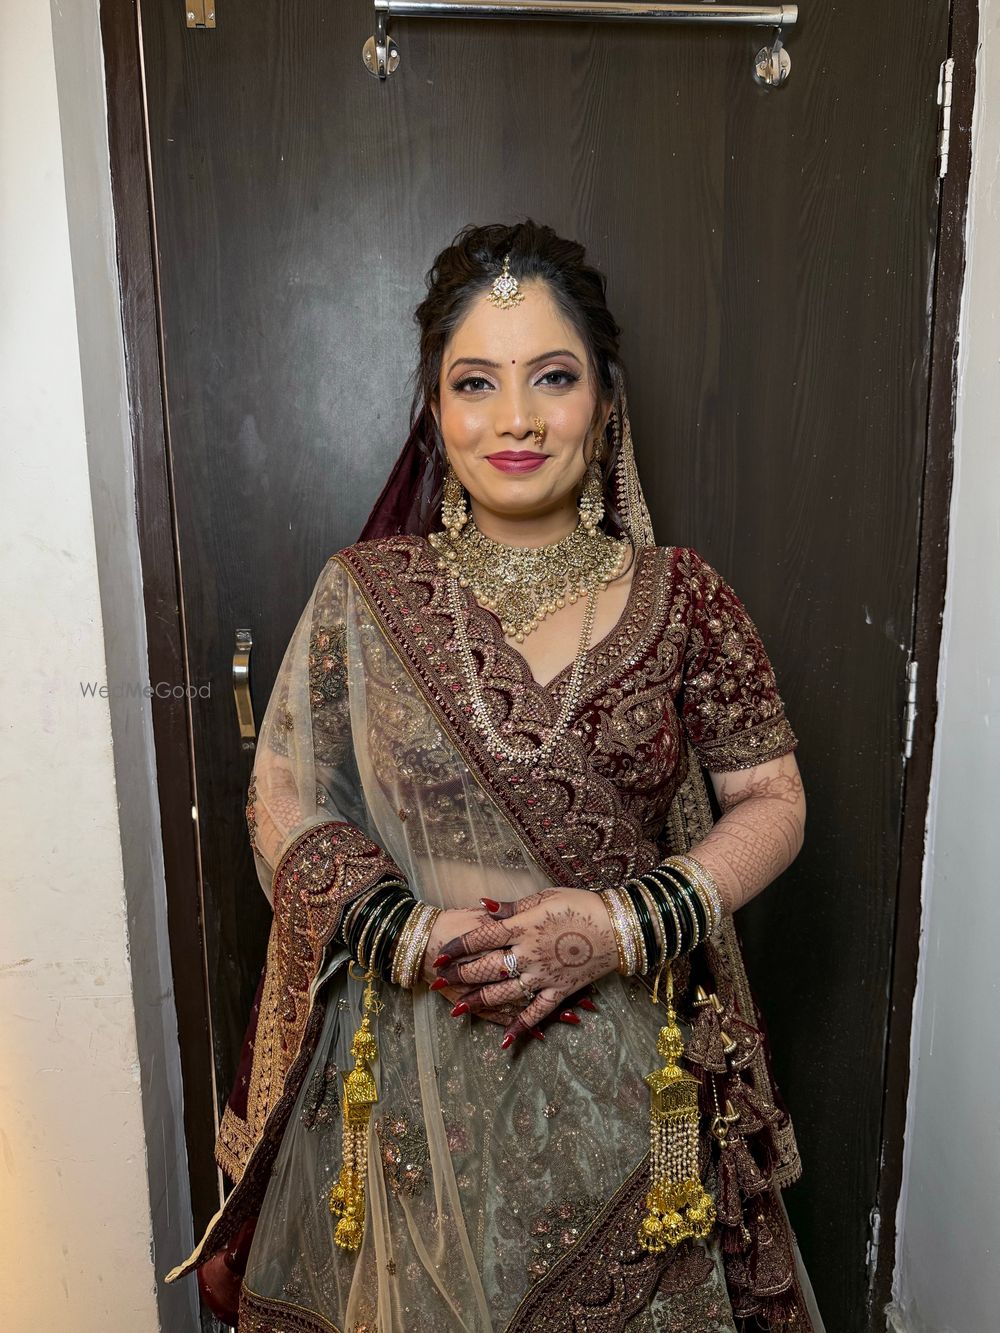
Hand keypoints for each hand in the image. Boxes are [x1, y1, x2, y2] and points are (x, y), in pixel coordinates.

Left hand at [433, 888, 616, 1046]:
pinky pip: (537, 1013)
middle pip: (485, 968)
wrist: (616, 927)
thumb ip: (512, 907)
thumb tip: (482, 906)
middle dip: (459, 977)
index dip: (457, 948)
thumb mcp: (544, 897)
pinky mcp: (559, 991)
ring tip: (457, 1010)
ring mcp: (543, 976)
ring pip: (504, 994)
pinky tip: (504, 1040)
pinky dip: (520, 1027)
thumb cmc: (580, 905)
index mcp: (522, 927)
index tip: (440, 956)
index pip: (480, 938)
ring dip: (478, 1003)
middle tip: (439, 982)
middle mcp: (528, 954)